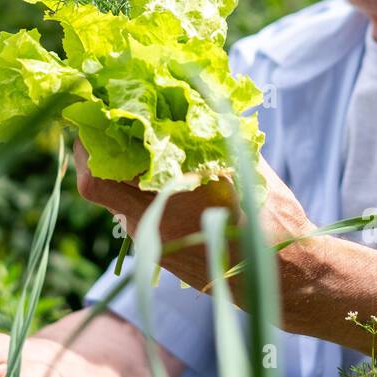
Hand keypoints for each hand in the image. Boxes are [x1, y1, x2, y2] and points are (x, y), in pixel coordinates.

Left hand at [73, 140, 318, 300]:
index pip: (100, 176)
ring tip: (138, 145)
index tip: (96, 117)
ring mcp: (157, 243)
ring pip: (118, 201)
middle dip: (97, 155)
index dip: (88, 146)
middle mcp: (154, 224)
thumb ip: (213, 135)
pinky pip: (138, 217)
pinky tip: (163, 176)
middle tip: (107, 127)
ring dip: (120, 174)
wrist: (288, 278)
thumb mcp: (246, 167)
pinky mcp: (165, 255)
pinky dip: (140, 193)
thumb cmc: (273, 218)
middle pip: (98, 187)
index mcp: (170, 199)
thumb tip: (194, 98)